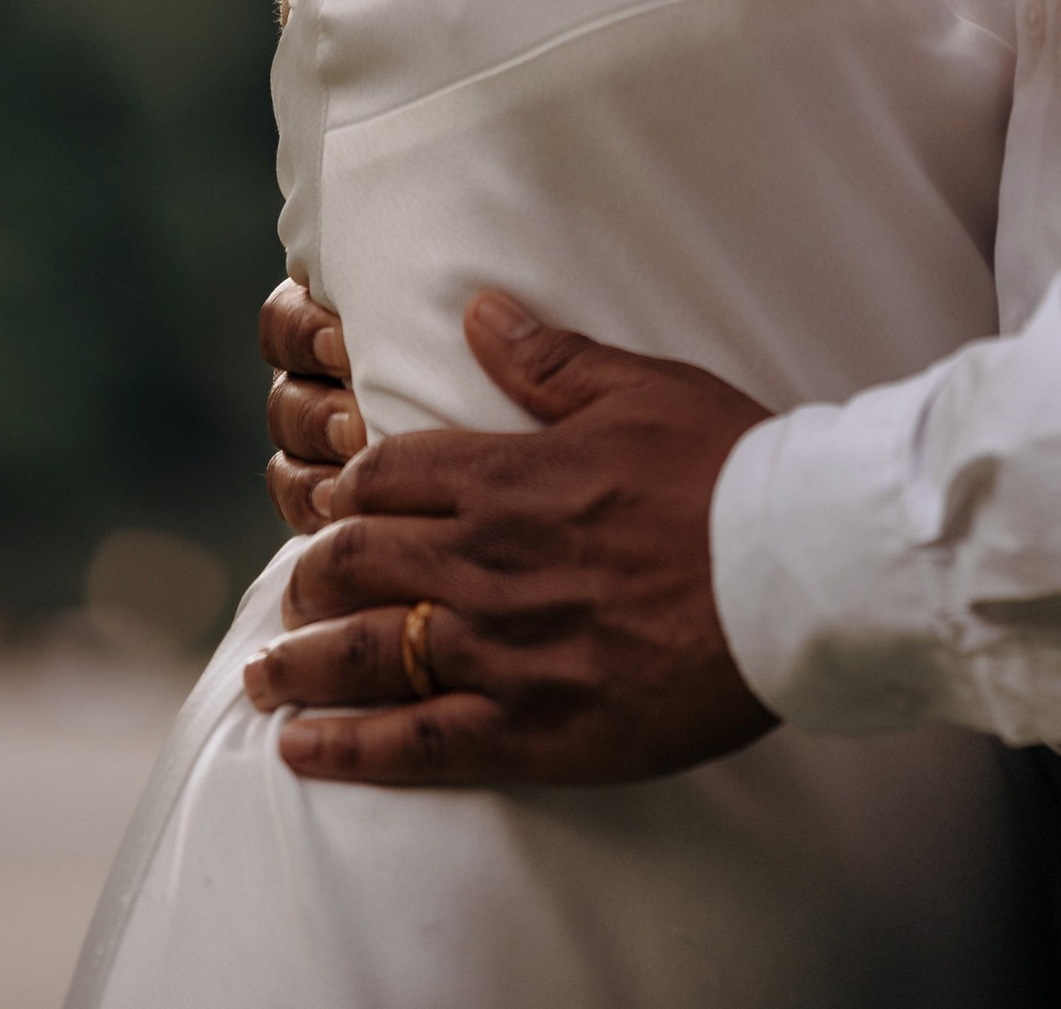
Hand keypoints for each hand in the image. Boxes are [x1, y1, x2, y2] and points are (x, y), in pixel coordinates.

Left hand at [242, 290, 777, 786]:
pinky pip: (413, 744)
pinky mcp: (530, 731)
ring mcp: (500, 651)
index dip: (347, 488)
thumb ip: (547, 360)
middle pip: (352, 563)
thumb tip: (477, 310)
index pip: (385, 476)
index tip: (333, 501)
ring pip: (363, 654)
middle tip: (296, 588)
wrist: (796, 572)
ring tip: (264, 672)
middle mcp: (484, 561)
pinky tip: (299, 750)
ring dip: (299, 661)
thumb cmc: (727, 471)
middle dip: (311, 575)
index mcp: (506, 477)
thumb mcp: (638, 390)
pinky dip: (345, 749)